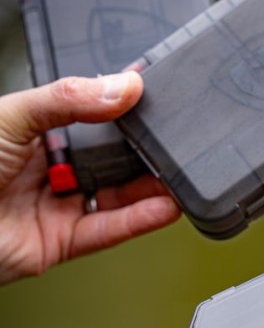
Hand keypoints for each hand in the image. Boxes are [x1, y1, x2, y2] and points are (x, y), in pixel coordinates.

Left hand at [0, 73, 179, 284]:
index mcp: (34, 127)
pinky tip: (165, 205)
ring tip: (183, 172)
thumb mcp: (12, 115)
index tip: (157, 94)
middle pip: (110, 155)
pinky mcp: (61, 241)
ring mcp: (56, 203)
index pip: (91, 111)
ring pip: (116, 194)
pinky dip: (140, 219)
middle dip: (144, 147)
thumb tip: (122, 85)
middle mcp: (48, 164)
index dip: (123, 104)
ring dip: (152, 185)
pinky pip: (108, 228)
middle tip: (178, 135)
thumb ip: (69, 99)